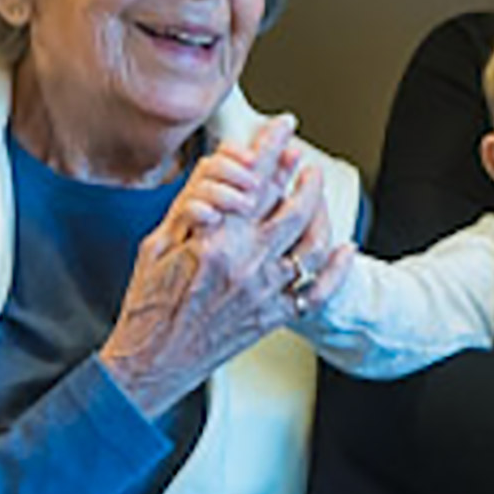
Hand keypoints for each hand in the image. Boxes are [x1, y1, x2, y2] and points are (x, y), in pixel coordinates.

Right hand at [99, 117, 330, 416]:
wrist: (152, 364)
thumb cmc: (147, 308)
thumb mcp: (155, 246)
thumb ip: (188, 208)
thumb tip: (212, 176)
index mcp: (215, 240)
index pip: (253, 181)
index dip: (271, 149)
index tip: (282, 129)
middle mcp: (246, 263)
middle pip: (291, 206)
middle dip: (302, 174)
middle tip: (304, 158)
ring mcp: (265, 292)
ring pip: (310, 242)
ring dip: (319, 210)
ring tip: (317, 191)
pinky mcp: (273, 317)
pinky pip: (317, 290)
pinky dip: (337, 269)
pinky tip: (345, 250)